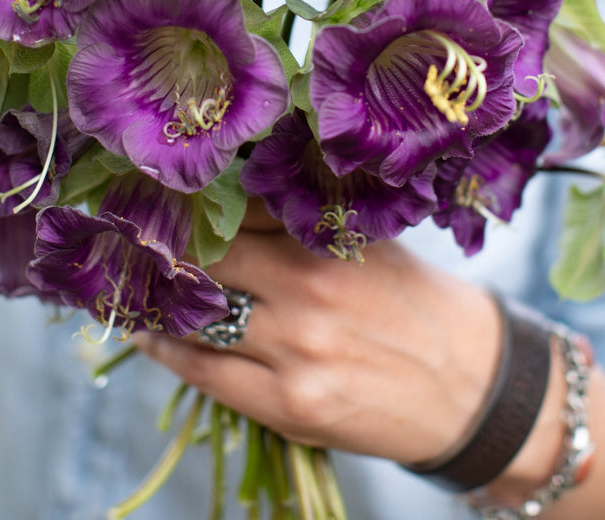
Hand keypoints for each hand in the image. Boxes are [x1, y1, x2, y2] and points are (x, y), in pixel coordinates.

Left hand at [134, 205, 501, 464]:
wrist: (470, 386)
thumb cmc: (414, 302)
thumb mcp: (366, 243)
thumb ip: (300, 221)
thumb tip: (228, 197)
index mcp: (326, 240)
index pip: (233, 211)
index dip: (190, 205)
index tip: (158, 197)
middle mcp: (306, 291)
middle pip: (204, 260)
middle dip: (166, 249)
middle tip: (134, 238)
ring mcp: (297, 352)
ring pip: (196, 318)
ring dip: (159, 301)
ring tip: (134, 286)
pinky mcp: (293, 407)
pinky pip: (206, 374)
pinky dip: (170, 352)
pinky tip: (151, 336)